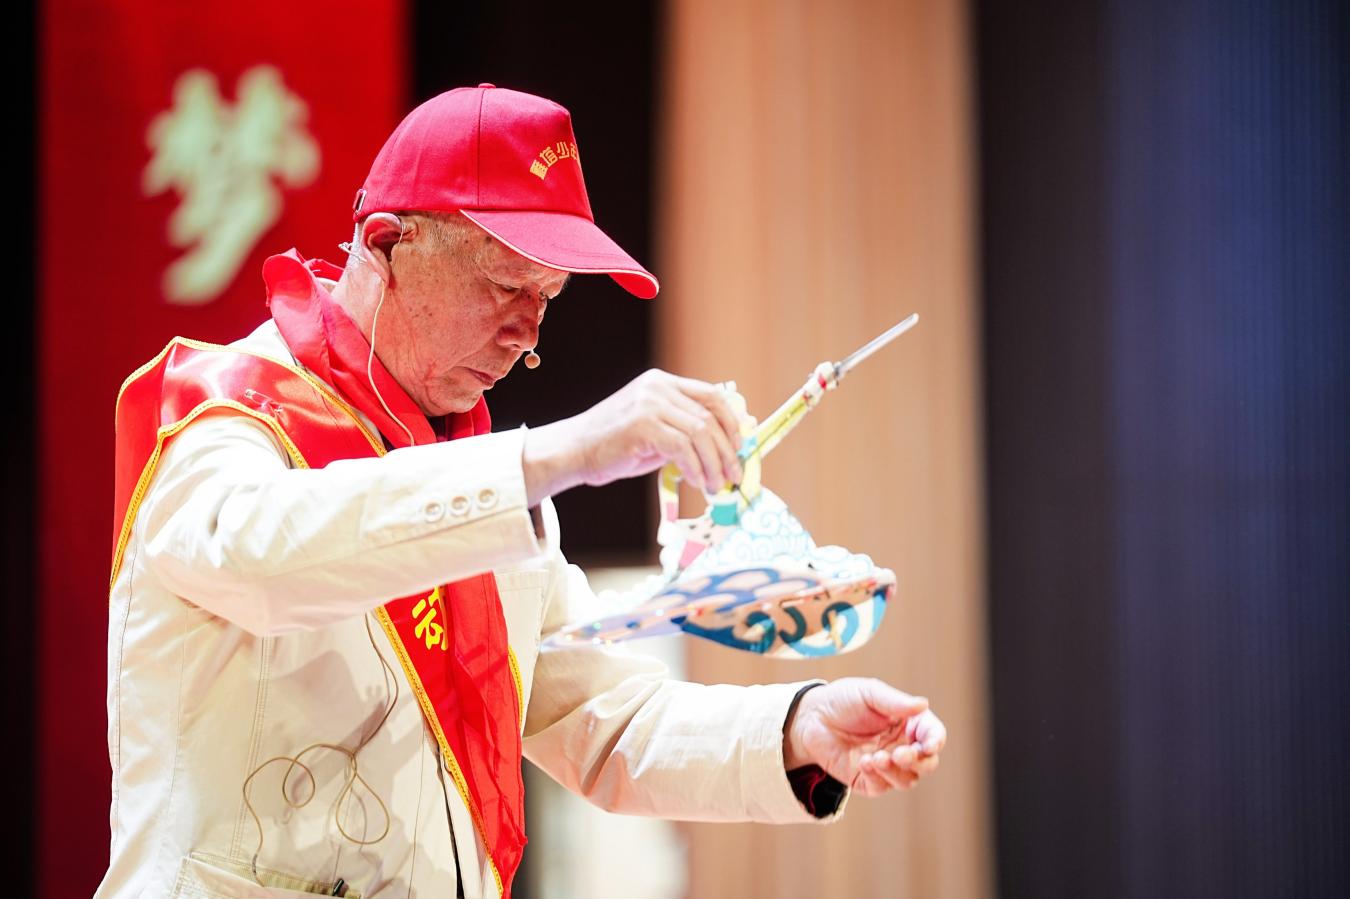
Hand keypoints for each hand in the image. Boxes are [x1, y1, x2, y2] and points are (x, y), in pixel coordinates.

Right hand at [522, 369, 745, 505]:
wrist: (572, 452)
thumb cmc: (613, 447)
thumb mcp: (654, 430)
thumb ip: (683, 430)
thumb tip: (723, 446)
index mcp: (662, 383)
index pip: (711, 395)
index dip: (732, 421)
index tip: (741, 447)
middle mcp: (658, 388)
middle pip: (709, 416)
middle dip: (727, 450)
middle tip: (733, 475)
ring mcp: (649, 404)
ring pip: (700, 433)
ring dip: (713, 464)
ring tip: (715, 485)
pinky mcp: (642, 425)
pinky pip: (682, 447)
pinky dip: (695, 468)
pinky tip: (696, 482)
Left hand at [784, 677, 945, 797]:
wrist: (810, 718)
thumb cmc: (842, 700)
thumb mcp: (868, 693)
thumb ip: (895, 702)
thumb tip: (923, 704)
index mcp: (908, 723)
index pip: (933, 735)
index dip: (935, 741)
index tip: (928, 745)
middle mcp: (902, 746)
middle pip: (926, 764)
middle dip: (918, 762)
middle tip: (899, 754)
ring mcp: (886, 765)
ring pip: (907, 780)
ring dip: (895, 772)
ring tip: (875, 757)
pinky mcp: (868, 780)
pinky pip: (881, 787)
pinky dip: (876, 777)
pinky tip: (863, 762)